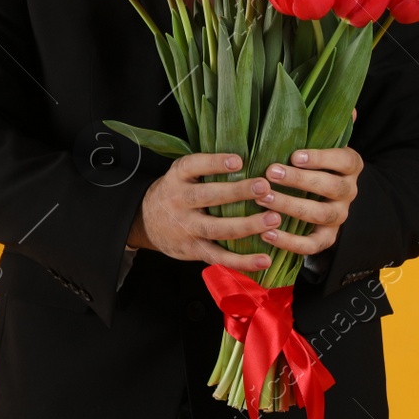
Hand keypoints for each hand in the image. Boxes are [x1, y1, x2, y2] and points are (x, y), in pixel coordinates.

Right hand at [128, 152, 278, 271]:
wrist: (146, 222)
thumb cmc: (175, 194)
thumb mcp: (180, 175)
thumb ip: (203, 168)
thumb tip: (247, 157)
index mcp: (176, 178)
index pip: (193, 166)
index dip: (214, 163)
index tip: (238, 160)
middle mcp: (178, 201)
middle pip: (207, 196)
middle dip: (237, 192)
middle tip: (264, 187)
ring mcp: (185, 228)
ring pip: (216, 228)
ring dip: (246, 225)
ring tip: (273, 219)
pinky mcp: (193, 250)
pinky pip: (219, 257)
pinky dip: (242, 261)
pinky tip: (264, 259)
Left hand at [256, 109, 361, 255]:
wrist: (323, 197)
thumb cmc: (311, 162)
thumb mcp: (319, 141)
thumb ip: (327, 125)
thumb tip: (347, 105)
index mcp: (350, 166)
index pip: (344, 159)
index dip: (321, 157)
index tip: (295, 154)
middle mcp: (349, 192)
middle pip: (332, 187)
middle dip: (300, 180)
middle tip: (270, 172)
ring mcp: (339, 217)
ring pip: (321, 215)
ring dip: (291, 207)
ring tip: (263, 200)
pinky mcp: (327, 238)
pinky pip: (313, 245)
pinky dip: (291, 242)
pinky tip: (267, 233)